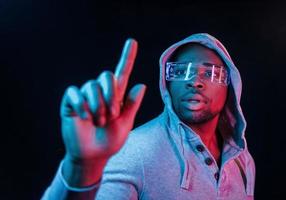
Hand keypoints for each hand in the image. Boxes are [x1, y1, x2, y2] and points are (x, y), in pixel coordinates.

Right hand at [59, 39, 145, 185]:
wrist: (93, 155)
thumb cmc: (110, 141)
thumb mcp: (125, 125)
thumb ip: (132, 105)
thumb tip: (141, 85)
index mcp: (117, 96)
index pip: (123, 72)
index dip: (127, 57)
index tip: (132, 41)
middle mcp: (101, 92)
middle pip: (106, 75)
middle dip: (110, 96)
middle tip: (110, 116)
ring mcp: (86, 96)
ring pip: (91, 85)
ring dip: (97, 106)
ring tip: (97, 121)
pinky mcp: (71, 101)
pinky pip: (74, 92)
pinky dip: (81, 105)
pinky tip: (83, 117)